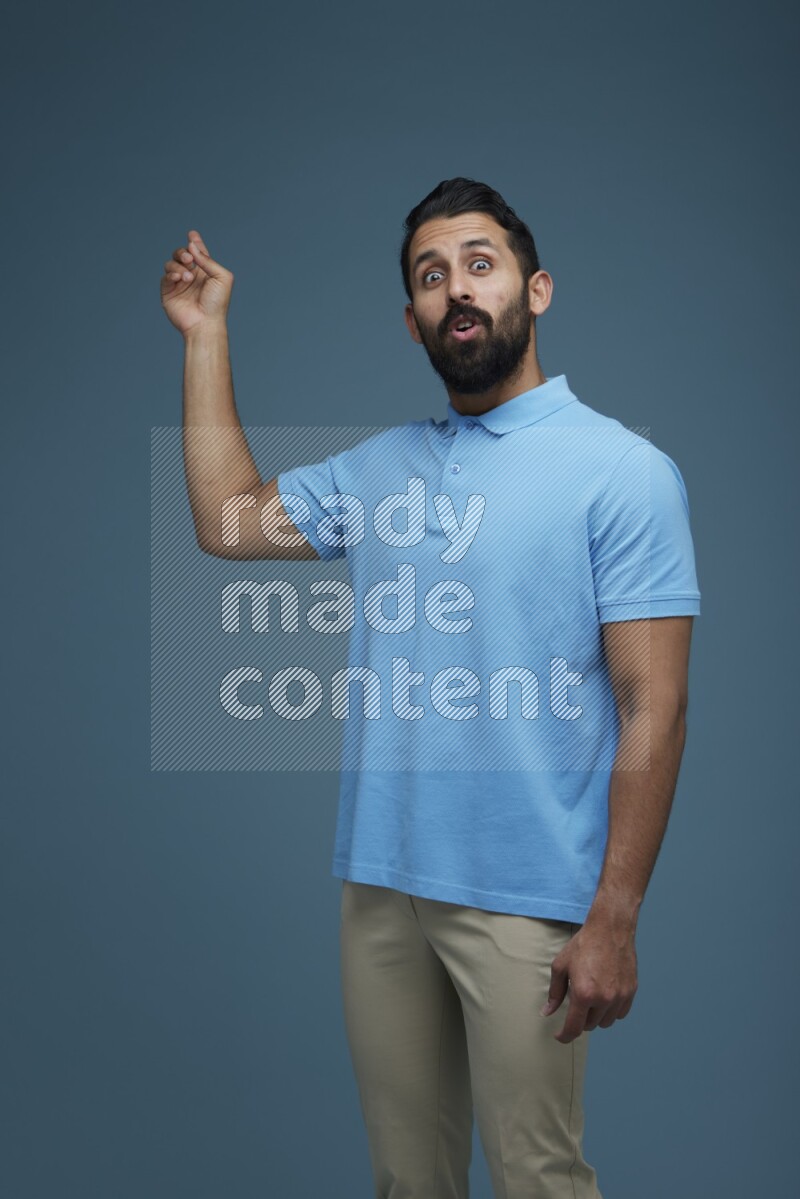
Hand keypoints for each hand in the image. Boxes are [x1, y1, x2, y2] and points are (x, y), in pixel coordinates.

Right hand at [160, 230, 233, 336]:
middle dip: (183, 252)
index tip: (192, 234)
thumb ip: (208, 260)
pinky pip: (165, 277)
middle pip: (181, 254)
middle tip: (190, 260)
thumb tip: (192, 246)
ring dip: (179, 266)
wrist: (205, 323)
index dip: (194, 242)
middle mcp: (191, 276)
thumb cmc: (217, 303)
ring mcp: (179, 284)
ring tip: (188, 278)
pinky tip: (180, 279)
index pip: (198, 252)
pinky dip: (171, 274)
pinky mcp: (168, 292)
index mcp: (205, 272)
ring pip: (171, 263)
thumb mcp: (222, 277)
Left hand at [540, 915, 637, 1042]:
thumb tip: (547, 1012)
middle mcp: (603, 999)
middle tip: (576, 1003)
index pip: (574, 1028)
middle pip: (589, 1026)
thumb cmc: (584, 945)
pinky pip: (620, 1014)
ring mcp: (620, 996)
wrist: (610, 928)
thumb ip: (554, 992)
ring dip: (596, 1017)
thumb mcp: (561, 966)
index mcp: (583, 994)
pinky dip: (611, 1011)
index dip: (564, 1036)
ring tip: (591, 998)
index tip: (560, 1035)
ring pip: (605, 1022)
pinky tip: (605, 997)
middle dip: (580, 1019)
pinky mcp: (631, 992)